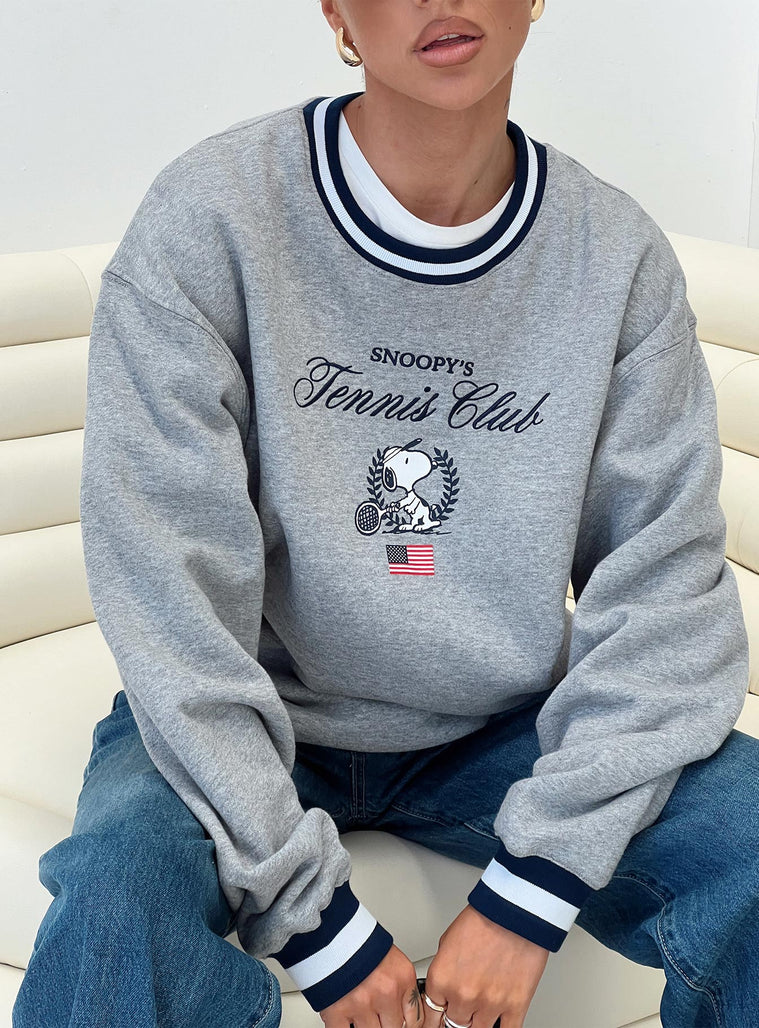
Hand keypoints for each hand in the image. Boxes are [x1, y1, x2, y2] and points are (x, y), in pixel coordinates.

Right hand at [319, 943, 425, 1027]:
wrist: (330, 931)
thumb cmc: (361, 944)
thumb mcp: (392, 961)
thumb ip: (401, 988)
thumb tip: (404, 1014)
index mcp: (402, 977)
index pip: (414, 1019)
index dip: (406, 1024)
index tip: (399, 1022)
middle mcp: (386, 992)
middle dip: (386, 1023)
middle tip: (378, 1013)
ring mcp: (362, 1004)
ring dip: (367, 1024)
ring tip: (362, 1009)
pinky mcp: (338, 1011)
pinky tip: (348, 1019)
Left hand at [423, 905, 549, 1027]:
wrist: (514, 911)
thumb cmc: (484, 919)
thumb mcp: (448, 941)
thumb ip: (443, 970)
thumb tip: (443, 989)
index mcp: (442, 979)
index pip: (431, 1014)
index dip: (437, 1015)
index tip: (440, 1017)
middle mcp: (463, 996)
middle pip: (455, 1024)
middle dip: (458, 1014)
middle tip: (464, 1005)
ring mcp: (490, 1004)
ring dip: (478, 1020)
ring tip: (481, 1007)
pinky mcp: (515, 1005)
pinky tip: (498, 1021)